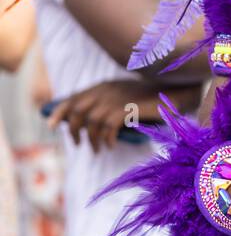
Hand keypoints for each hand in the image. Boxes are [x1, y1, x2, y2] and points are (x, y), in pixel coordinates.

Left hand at [47, 79, 197, 153]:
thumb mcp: (124, 98)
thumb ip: (107, 104)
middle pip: (77, 111)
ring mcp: (116, 99)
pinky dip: (107, 140)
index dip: (59, 111)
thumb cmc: (150, 100)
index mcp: (104, 86)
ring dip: (93, 140)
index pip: (73, 97)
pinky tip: (111, 146)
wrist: (174, 93)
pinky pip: (108, 128)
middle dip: (73, 130)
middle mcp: (106, 90)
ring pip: (91, 122)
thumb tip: (88, 124)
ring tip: (98, 149)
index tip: (50, 124)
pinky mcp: (127, 109)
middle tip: (78, 143)